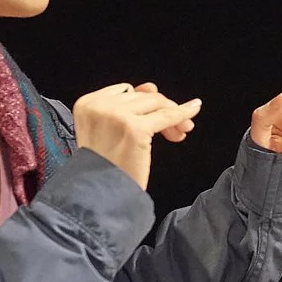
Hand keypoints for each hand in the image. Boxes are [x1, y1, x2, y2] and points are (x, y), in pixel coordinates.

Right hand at [73, 82, 201, 192]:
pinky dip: (183, 112)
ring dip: (171, 115)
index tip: (154, 119)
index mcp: (87, 103)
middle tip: (173, 131)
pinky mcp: (135, 128)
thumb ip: (125, 107)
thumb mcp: (106, 131)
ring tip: (178, 132)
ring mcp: (117, 115)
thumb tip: (150, 87)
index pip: (126, 91)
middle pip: (142, 97)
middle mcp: (100, 105)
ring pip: (155, 103)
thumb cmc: (102, 168)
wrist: (99, 194)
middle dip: (160, 110)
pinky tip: (194, 109)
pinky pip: (167, 115)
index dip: (143, 105)